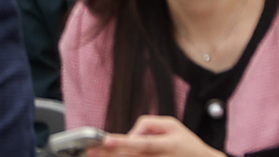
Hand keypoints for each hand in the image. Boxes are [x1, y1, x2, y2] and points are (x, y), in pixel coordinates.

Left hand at [100, 115, 221, 156]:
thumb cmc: (186, 143)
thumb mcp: (172, 125)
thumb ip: (149, 125)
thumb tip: (131, 134)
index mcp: (166, 144)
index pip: (140, 143)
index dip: (122, 142)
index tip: (106, 141)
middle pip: (131, 156)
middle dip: (110, 154)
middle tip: (92, 151)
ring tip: (98, 154)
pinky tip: (115, 156)